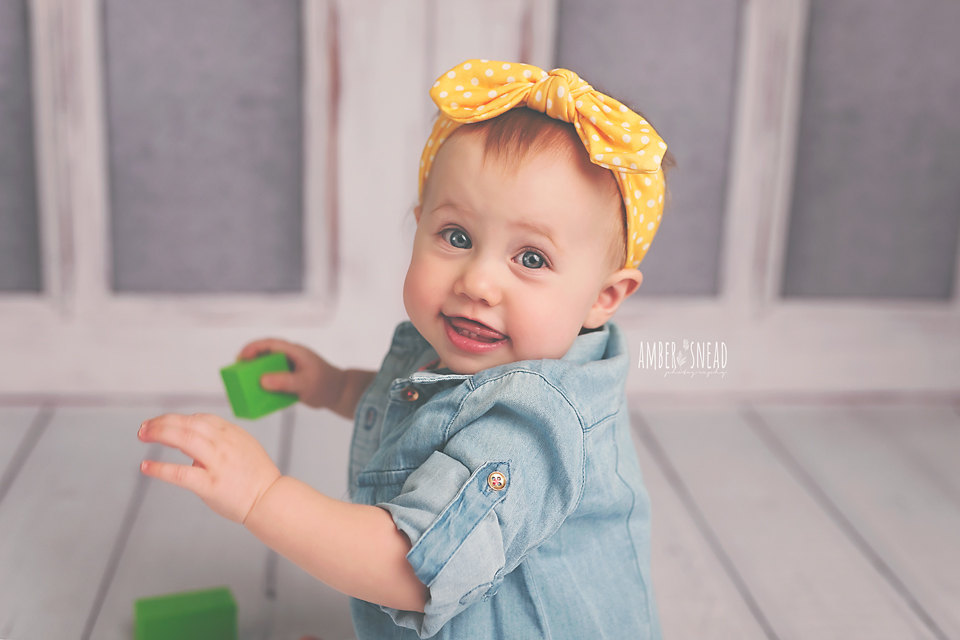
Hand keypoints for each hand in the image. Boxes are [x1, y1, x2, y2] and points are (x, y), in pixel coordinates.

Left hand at [139, 413, 280, 523]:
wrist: (270, 499)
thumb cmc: (256, 477)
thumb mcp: (244, 447)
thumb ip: (221, 441)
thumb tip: (192, 445)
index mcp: (232, 433)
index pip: (200, 418)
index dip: (178, 419)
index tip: (164, 423)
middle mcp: (224, 444)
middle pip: (187, 424)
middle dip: (162, 422)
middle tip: (144, 427)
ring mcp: (217, 463)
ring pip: (183, 439)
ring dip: (159, 434)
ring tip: (143, 435)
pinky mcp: (210, 484)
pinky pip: (180, 474)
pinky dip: (160, 468)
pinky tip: (145, 467)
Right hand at [237, 338, 344, 409]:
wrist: (339, 393)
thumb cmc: (325, 384)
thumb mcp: (305, 383)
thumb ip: (285, 382)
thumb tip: (262, 381)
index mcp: (294, 351)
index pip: (270, 344)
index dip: (253, 348)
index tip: (240, 357)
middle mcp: (289, 357)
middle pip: (265, 355)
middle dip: (249, 361)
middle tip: (236, 371)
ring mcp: (289, 368)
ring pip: (267, 368)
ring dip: (255, 375)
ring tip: (243, 385)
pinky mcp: (289, 380)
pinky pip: (272, 380)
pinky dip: (264, 386)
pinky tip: (256, 396)